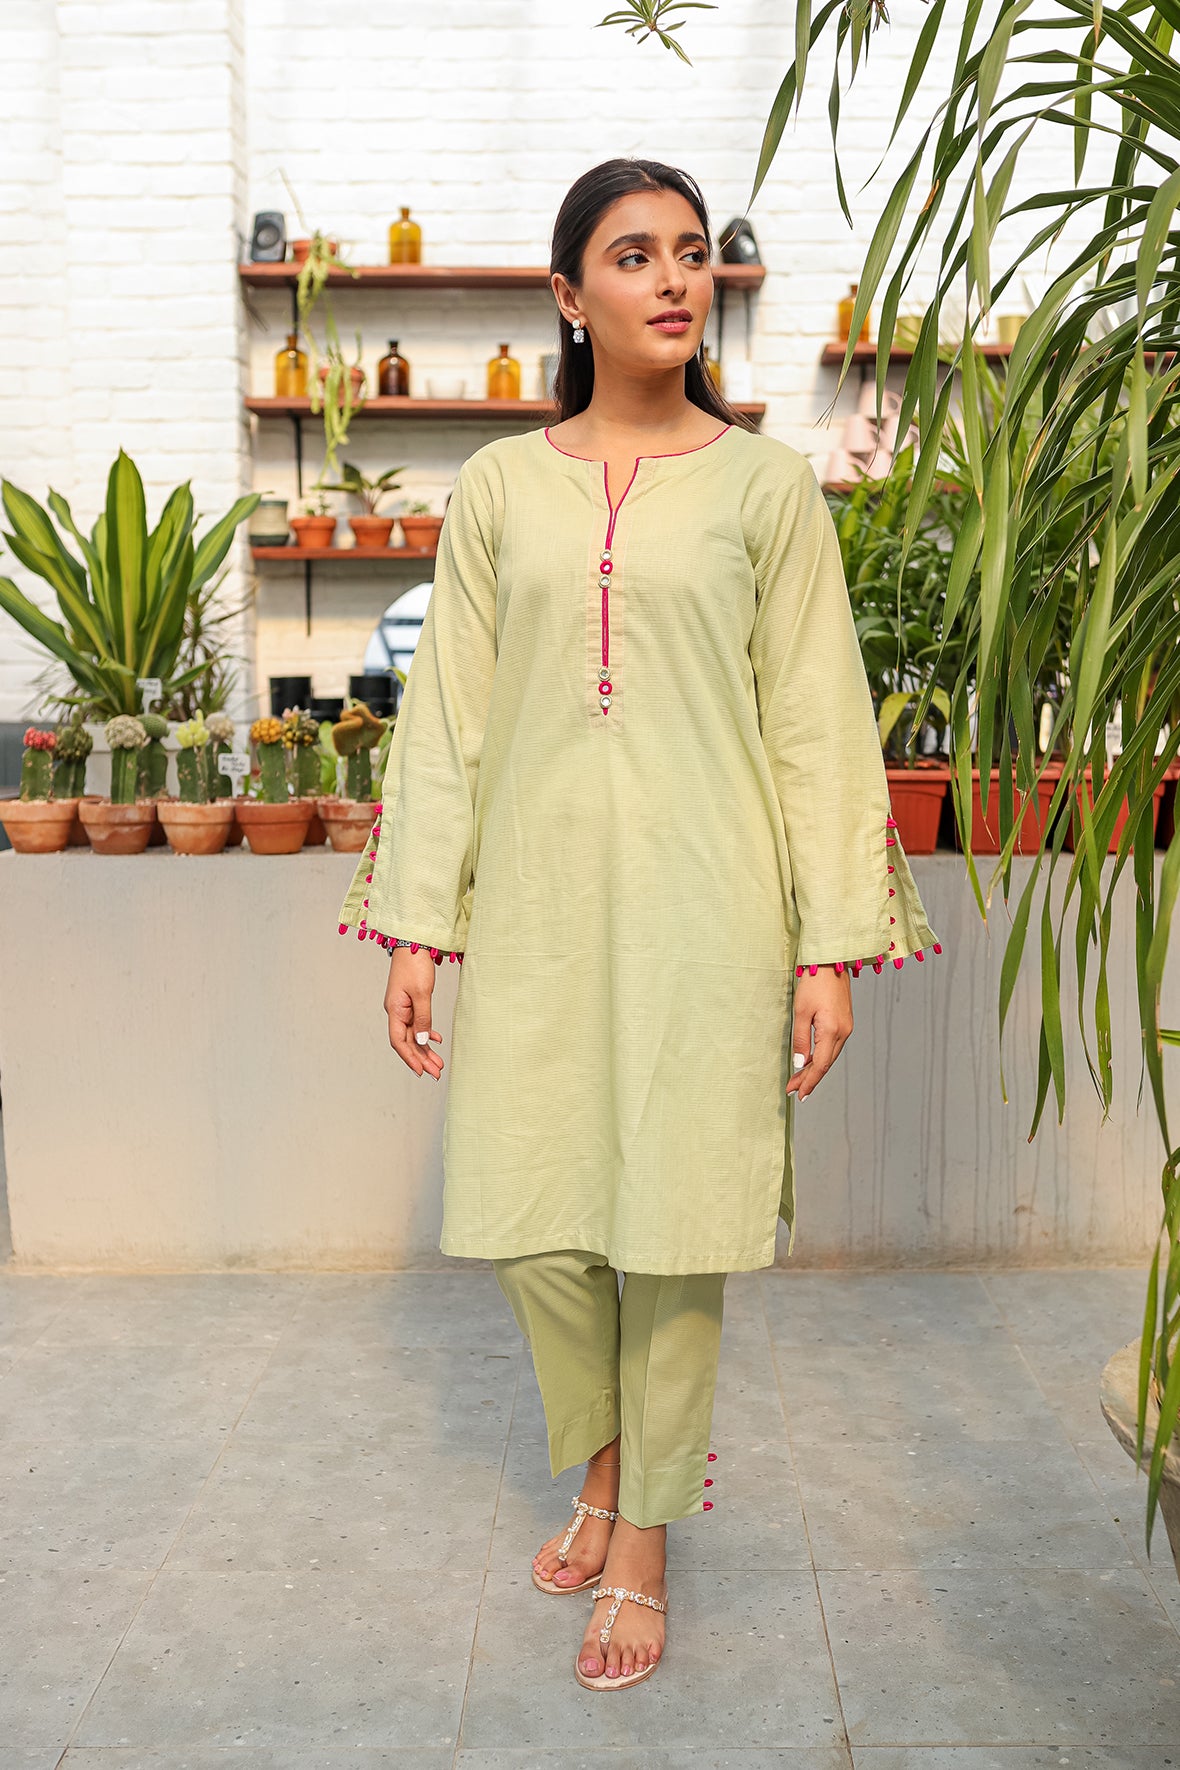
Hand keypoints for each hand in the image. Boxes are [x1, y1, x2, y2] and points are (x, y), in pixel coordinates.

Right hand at [384, 949, 444, 1078]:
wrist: (414, 942)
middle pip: (407, 1041)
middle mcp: (396, 1011)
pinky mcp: (411, 1002)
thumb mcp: (422, 993)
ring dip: (425, 1049)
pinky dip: (427, 1033)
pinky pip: (418, 1023)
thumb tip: (423, 1042)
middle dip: (421, 1059)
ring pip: (414, 1034)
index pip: (399, 1041)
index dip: (410, 1058)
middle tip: (435, 1073)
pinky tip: (436, 1041)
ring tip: (438, 1063)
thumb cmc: (415, 964)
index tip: (421, 1071)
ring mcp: (403, 1007)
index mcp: (394, 1010)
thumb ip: (423, 1018)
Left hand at [786, 965, 852, 1100]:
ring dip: (815, 1069)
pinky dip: (821, 1056)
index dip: (810, 1082)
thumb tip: (801, 1063)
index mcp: (833, 1030)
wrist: (831, 963)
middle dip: (809, 1079)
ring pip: (830, 1056)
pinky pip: (833, 1046)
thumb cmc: (814, 983)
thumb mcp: (801, 1011)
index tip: (799, 1094)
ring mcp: (846, 1027)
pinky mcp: (844, 1022)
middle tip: (792, 1090)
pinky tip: (810, 1061)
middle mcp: (844, 1032)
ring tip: (798, 1080)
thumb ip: (801, 1039)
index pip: (821, 1065)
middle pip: (827, 1063)